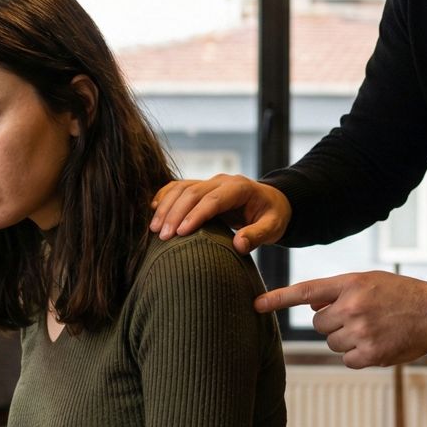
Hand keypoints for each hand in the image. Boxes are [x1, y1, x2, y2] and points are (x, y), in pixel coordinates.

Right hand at [149, 174, 291, 252]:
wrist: (271, 202)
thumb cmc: (273, 216)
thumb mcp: (273, 227)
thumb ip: (258, 235)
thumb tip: (239, 245)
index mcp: (240, 188)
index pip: (213, 199)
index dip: (196, 214)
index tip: (181, 233)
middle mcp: (222, 181)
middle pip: (192, 192)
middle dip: (175, 213)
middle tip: (163, 236)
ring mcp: (210, 182)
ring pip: (182, 188)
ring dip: (166, 207)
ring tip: (154, 229)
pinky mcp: (201, 187)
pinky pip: (179, 187)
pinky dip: (164, 197)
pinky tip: (153, 210)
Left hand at [257, 271, 426, 367]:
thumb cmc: (399, 294)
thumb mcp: (368, 281)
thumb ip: (337, 291)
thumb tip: (309, 304)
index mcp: (350, 284)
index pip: (305, 291)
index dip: (278, 298)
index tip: (255, 304)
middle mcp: (352, 307)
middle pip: (319, 323)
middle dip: (333, 322)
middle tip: (358, 317)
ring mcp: (361, 332)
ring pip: (332, 342)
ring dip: (346, 339)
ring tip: (371, 328)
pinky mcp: (370, 354)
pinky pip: (347, 359)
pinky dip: (358, 355)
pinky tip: (377, 342)